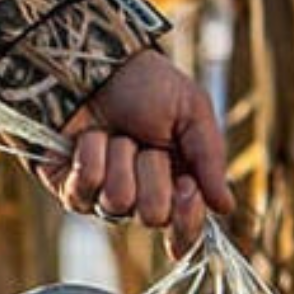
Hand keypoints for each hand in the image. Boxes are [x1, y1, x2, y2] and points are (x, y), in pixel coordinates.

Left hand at [37, 48, 233, 248]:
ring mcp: (101, 195)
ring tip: (116, 134)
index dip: (188, 218)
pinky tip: (90, 137)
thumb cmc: (145, 83)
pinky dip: (90, 156)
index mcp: (176, 184)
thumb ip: (210, 159)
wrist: (95, 60)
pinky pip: (81, 191)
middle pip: (154, 216)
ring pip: (117, 202)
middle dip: (151, 172)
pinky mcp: (67, 187)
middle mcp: (140, 196)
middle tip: (145, 143)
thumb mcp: (192, 112)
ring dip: (120, 158)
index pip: (186, 232)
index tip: (188, 186)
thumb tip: (226, 209)